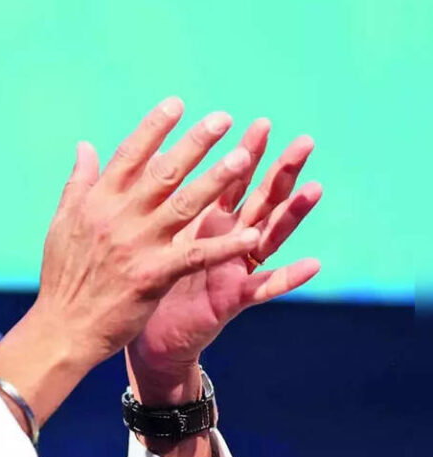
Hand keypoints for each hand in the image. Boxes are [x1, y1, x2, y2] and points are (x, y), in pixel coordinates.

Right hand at [31, 97, 262, 366]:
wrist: (62, 327)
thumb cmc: (63, 275)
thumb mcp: (63, 222)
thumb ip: (79, 182)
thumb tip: (85, 145)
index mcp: (96, 202)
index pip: (129, 155)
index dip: (155, 127)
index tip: (178, 103)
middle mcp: (118, 217)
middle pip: (163, 172)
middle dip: (195, 143)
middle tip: (223, 119)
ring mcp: (137, 245)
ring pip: (185, 205)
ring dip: (217, 180)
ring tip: (244, 157)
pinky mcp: (153, 276)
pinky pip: (196, 255)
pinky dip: (225, 245)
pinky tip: (252, 233)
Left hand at [127, 117, 321, 402]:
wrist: (140, 334)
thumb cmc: (143, 280)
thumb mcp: (148, 231)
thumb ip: (153, 194)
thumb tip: (149, 154)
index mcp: (204, 222)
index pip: (229, 180)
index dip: (244, 153)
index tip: (259, 122)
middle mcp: (225, 241)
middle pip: (258, 199)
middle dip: (280, 171)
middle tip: (304, 141)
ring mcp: (231, 268)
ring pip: (268, 236)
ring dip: (292, 214)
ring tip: (315, 188)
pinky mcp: (231, 299)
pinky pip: (263, 287)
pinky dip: (288, 277)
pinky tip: (314, 264)